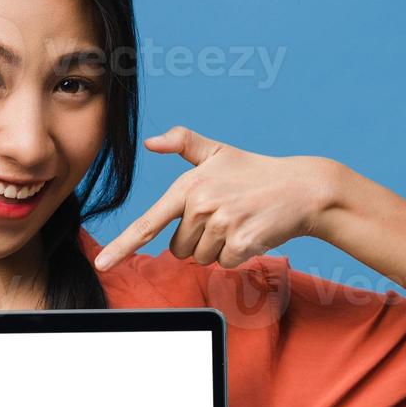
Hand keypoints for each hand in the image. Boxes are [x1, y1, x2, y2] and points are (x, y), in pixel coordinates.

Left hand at [92, 126, 341, 271]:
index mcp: (188, 187)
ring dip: (219, 248)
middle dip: (199, 240)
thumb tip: (150, 142)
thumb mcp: (218, 151)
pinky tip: (252, 232)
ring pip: (202, 258)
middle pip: (179, 249)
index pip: (148, 222)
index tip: (103, 264)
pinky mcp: (242, 242)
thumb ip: (182, 142)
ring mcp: (222, 225)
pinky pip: (226, 263)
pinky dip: (238, 254)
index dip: (123, 246)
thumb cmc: (256, 171)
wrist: (302, 188)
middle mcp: (201, 205)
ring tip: (239, 222)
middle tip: (225, 217)